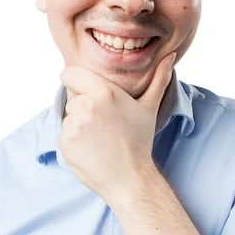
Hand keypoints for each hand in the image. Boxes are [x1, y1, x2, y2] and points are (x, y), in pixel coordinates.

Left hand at [58, 51, 176, 202]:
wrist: (130, 178)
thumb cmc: (139, 141)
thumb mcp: (149, 107)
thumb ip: (158, 78)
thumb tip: (170, 55)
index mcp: (104, 91)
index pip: (70, 73)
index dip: (77, 82)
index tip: (86, 92)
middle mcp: (86, 105)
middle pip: (71, 97)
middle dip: (82, 107)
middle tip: (103, 123)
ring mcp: (73, 125)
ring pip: (68, 116)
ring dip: (78, 125)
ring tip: (99, 138)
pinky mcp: (65, 142)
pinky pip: (63, 134)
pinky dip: (73, 142)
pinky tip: (91, 149)